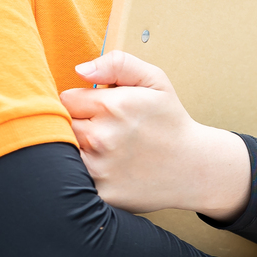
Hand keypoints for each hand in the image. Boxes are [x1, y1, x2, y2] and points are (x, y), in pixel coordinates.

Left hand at [60, 52, 249, 216]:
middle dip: (75, 125)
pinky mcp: (101, 193)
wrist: (195, 168)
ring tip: (102, 149)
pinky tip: (104, 170)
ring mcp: (100, 168)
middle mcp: (102, 138)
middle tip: (99, 130)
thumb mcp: (154, 80)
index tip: (95, 110)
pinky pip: (74, 179)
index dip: (79, 103)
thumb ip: (117, 64)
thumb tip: (80, 70)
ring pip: (64, 152)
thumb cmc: (170, 121)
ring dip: (75, 149)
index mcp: (111, 106)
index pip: (66, 99)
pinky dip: (81, 175)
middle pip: (60, 126)